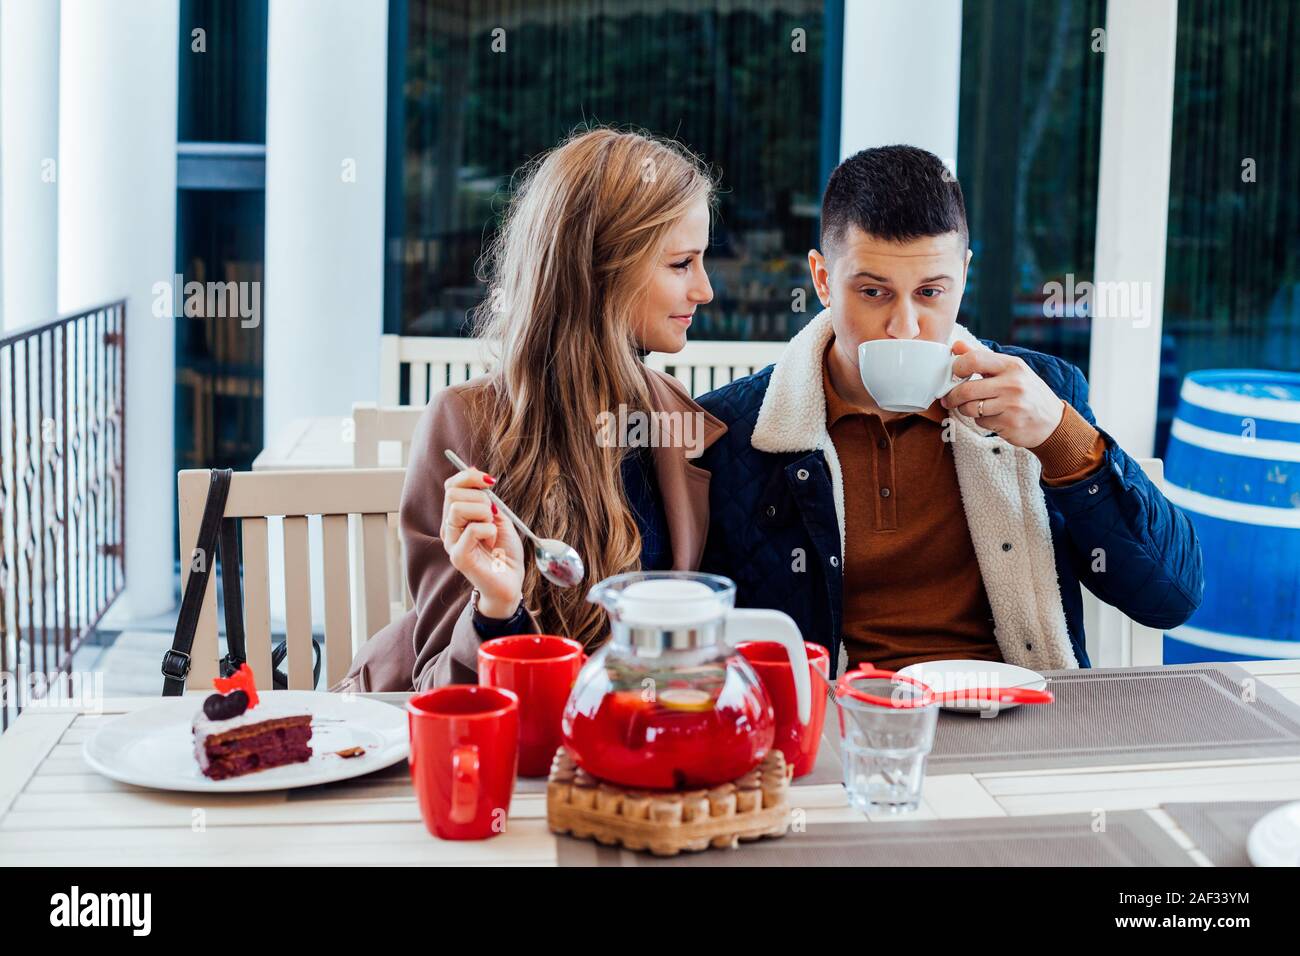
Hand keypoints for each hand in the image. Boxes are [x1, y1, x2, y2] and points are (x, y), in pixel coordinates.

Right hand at [441, 467, 525, 617]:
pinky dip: (489, 531)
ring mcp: (451, 543)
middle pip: (452, 494)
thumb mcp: (499, 517)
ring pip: (458, 508)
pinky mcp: (458, 557)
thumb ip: (486, 497)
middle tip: (493, 514)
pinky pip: (472, 529)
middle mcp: (449, 528)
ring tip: (492, 531)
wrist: (511, 580)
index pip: (451, 486)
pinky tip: (492, 543)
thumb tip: (472, 469)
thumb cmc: (505, 551)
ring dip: (484, 514)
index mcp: (456, 517)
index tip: (490, 482)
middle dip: (480, 497)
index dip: (469, 477)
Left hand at [940, 341, 1064, 448]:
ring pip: (970, 408)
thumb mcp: (1011, 370)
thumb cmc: (1027, 393)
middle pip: (966, 389)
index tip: (953, 374)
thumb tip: (956, 346)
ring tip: (972, 408)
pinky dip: (981, 421)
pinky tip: (993, 417)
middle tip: (949, 399)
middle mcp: (1013, 383)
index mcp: (1012, 365)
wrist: (1053, 421)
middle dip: (952, 396)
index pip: (974, 359)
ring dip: (965, 410)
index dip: (957, 367)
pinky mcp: (1009, 423)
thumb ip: (982, 358)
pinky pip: (981, 422)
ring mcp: (1012, 405)